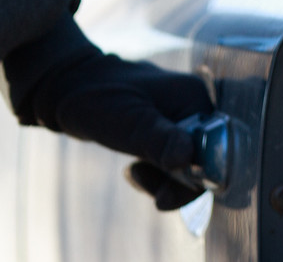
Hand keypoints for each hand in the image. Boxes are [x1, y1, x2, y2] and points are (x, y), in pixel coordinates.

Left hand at [33, 52, 215, 209]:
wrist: (67, 86)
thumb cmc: (96, 99)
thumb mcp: (127, 123)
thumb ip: (159, 140)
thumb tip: (188, 160)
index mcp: (194, 98)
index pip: (216, 148)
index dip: (197, 178)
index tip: (165, 195)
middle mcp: (193, 105)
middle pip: (206, 157)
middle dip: (178, 181)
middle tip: (147, 186)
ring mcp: (180, 115)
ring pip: (189, 162)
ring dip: (164, 178)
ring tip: (135, 172)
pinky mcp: (166, 126)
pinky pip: (173, 158)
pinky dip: (157, 171)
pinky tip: (135, 170)